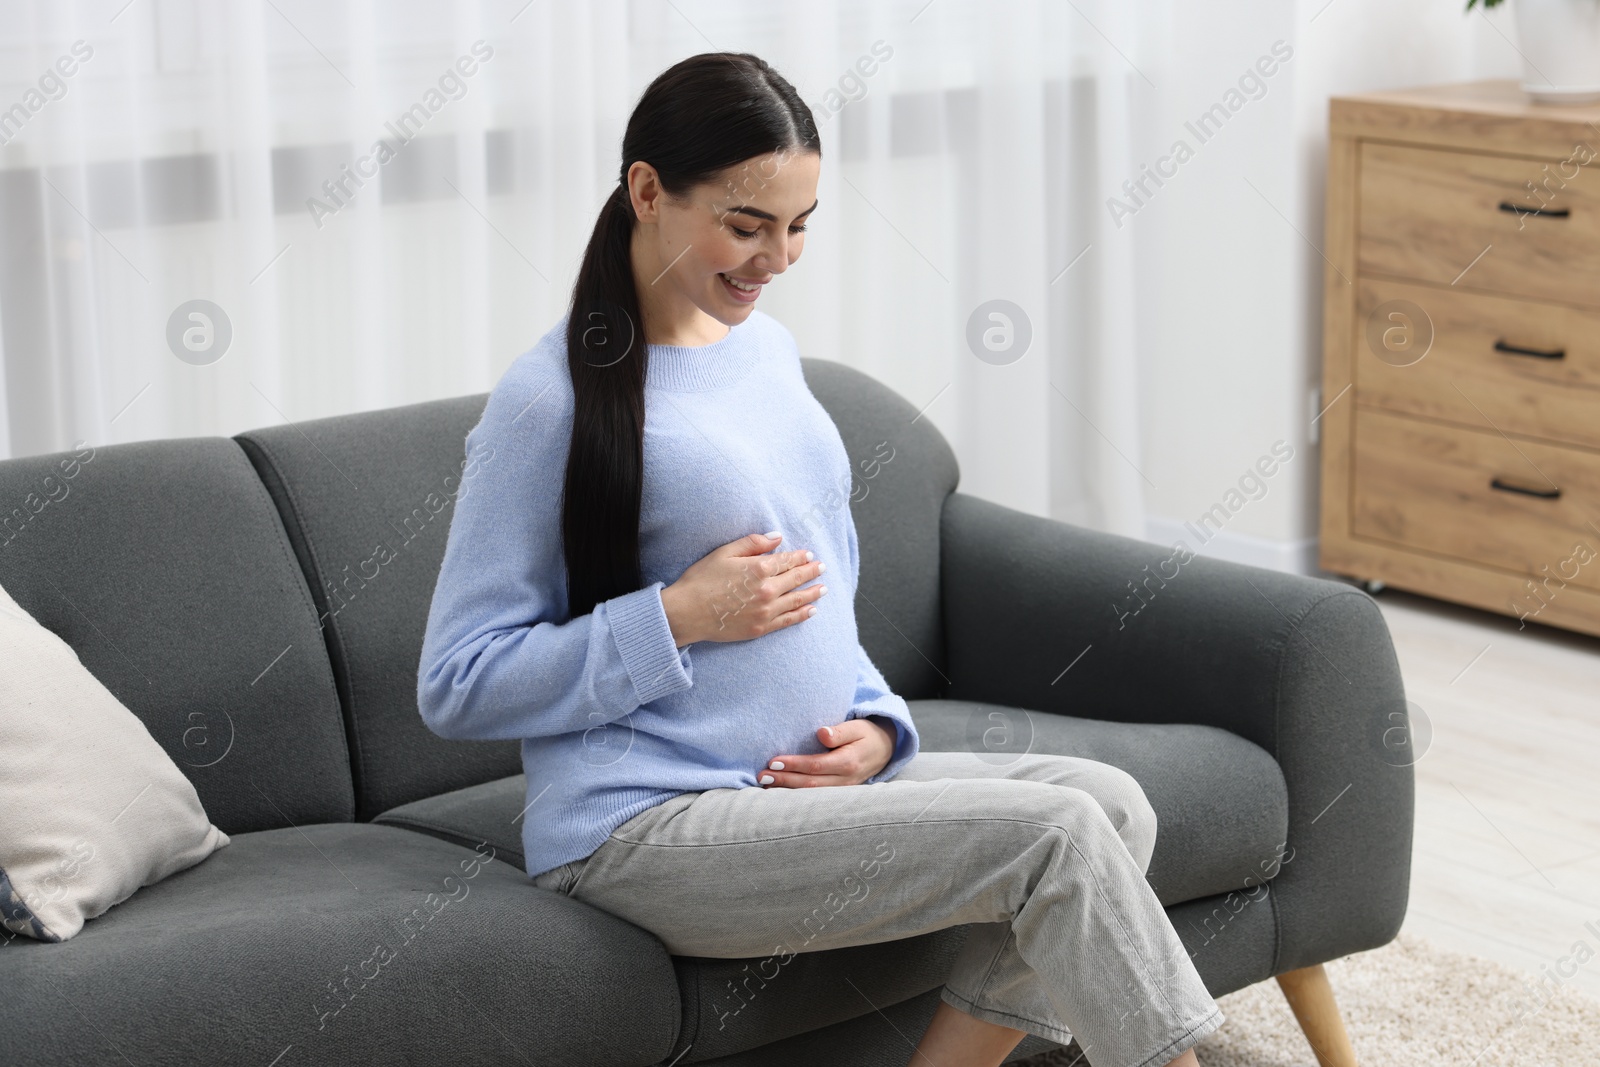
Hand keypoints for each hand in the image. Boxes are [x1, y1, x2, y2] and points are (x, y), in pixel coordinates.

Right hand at [659, 531, 827, 647]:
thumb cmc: (701, 579)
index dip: (800, 557)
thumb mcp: (724, 553)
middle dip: (811, 572)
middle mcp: (767, 590)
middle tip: (822, 567)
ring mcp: (766, 612)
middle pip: (796, 579)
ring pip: (797, 600)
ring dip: (812, 593)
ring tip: (824, 588)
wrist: (686, 613)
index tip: (810, 554)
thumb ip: (753, 543)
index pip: (787, 561)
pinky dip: (802, 615)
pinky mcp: (760, 628)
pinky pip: (788, 621)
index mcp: (758, 569)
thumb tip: (777, 537)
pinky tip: (812, 611)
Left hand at [759, 717, 894, 787]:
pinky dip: (796, 797)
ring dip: (787, 792)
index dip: (794, 765)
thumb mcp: (857, 727)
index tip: (773, 762)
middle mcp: (845, 781)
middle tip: (761, 776)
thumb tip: (822, 733)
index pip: (816, 766)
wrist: (885, 750)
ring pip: (811, 795)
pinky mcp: (839, 795)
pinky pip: (815, 798)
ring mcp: (842, 791)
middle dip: (784, 781)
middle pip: (810, 784)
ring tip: (765, 786)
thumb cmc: (867, 735)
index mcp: (848, 762)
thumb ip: (840, 731)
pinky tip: (779, 794)